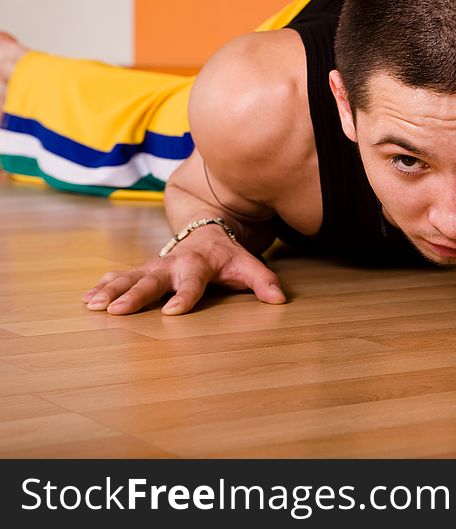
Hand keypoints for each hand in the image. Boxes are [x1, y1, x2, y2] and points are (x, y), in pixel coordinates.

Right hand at [82, 230, 285, 314]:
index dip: (184, 297)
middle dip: (135, 295)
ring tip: (93, 304)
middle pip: (152, 281)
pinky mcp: (144, 269)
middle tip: (117, 311)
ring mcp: (155, 266)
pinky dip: (104, 285)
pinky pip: (121, 276)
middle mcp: (172, 264)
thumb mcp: (248, 265)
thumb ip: (263, 281)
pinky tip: (88, 297)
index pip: (192, 283)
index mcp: (198, 264)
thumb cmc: (228, 255)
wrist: (208, 230)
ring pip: (130, 277)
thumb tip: (279, 299)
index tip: (172, 313)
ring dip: (111, 291)